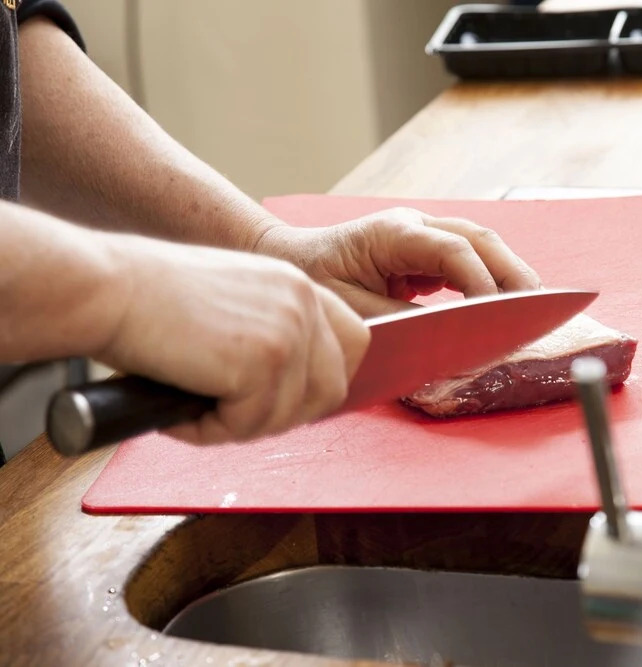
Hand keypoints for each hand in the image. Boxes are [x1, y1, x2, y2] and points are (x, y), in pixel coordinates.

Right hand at [95, 234, 369, 443]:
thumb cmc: (148, 298)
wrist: (106, 287)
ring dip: (238, 427)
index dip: (324, 381)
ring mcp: (288, 332)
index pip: (355, 343)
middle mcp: (303, 303)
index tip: (286, 399)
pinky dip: (209, 432)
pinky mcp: (263, 362)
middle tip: (230, 415)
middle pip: (333, 389)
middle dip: (284, 416)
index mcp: (298, 285)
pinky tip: (178, 411)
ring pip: (288, 416)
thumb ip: (272, 334)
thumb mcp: (233, 302)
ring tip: (193, 409)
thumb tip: (293, 392)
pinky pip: (248, 425)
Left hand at [252, 208, 542, 316]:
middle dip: (513, 273)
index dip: (482, 283)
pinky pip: (470, 257)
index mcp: (392, 233)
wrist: (288, 259)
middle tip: (540, 310)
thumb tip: (449, 338)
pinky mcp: (426, 250)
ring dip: (509, 273)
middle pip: (479, 238)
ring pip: (481, 243)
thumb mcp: (350, 310)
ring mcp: (422, 233)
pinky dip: (493, 278)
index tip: (500, 318)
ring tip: (535, 308)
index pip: (454, 251)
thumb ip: (400, 322)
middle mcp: (413, 225)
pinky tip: (508, 304)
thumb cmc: (313, 283)